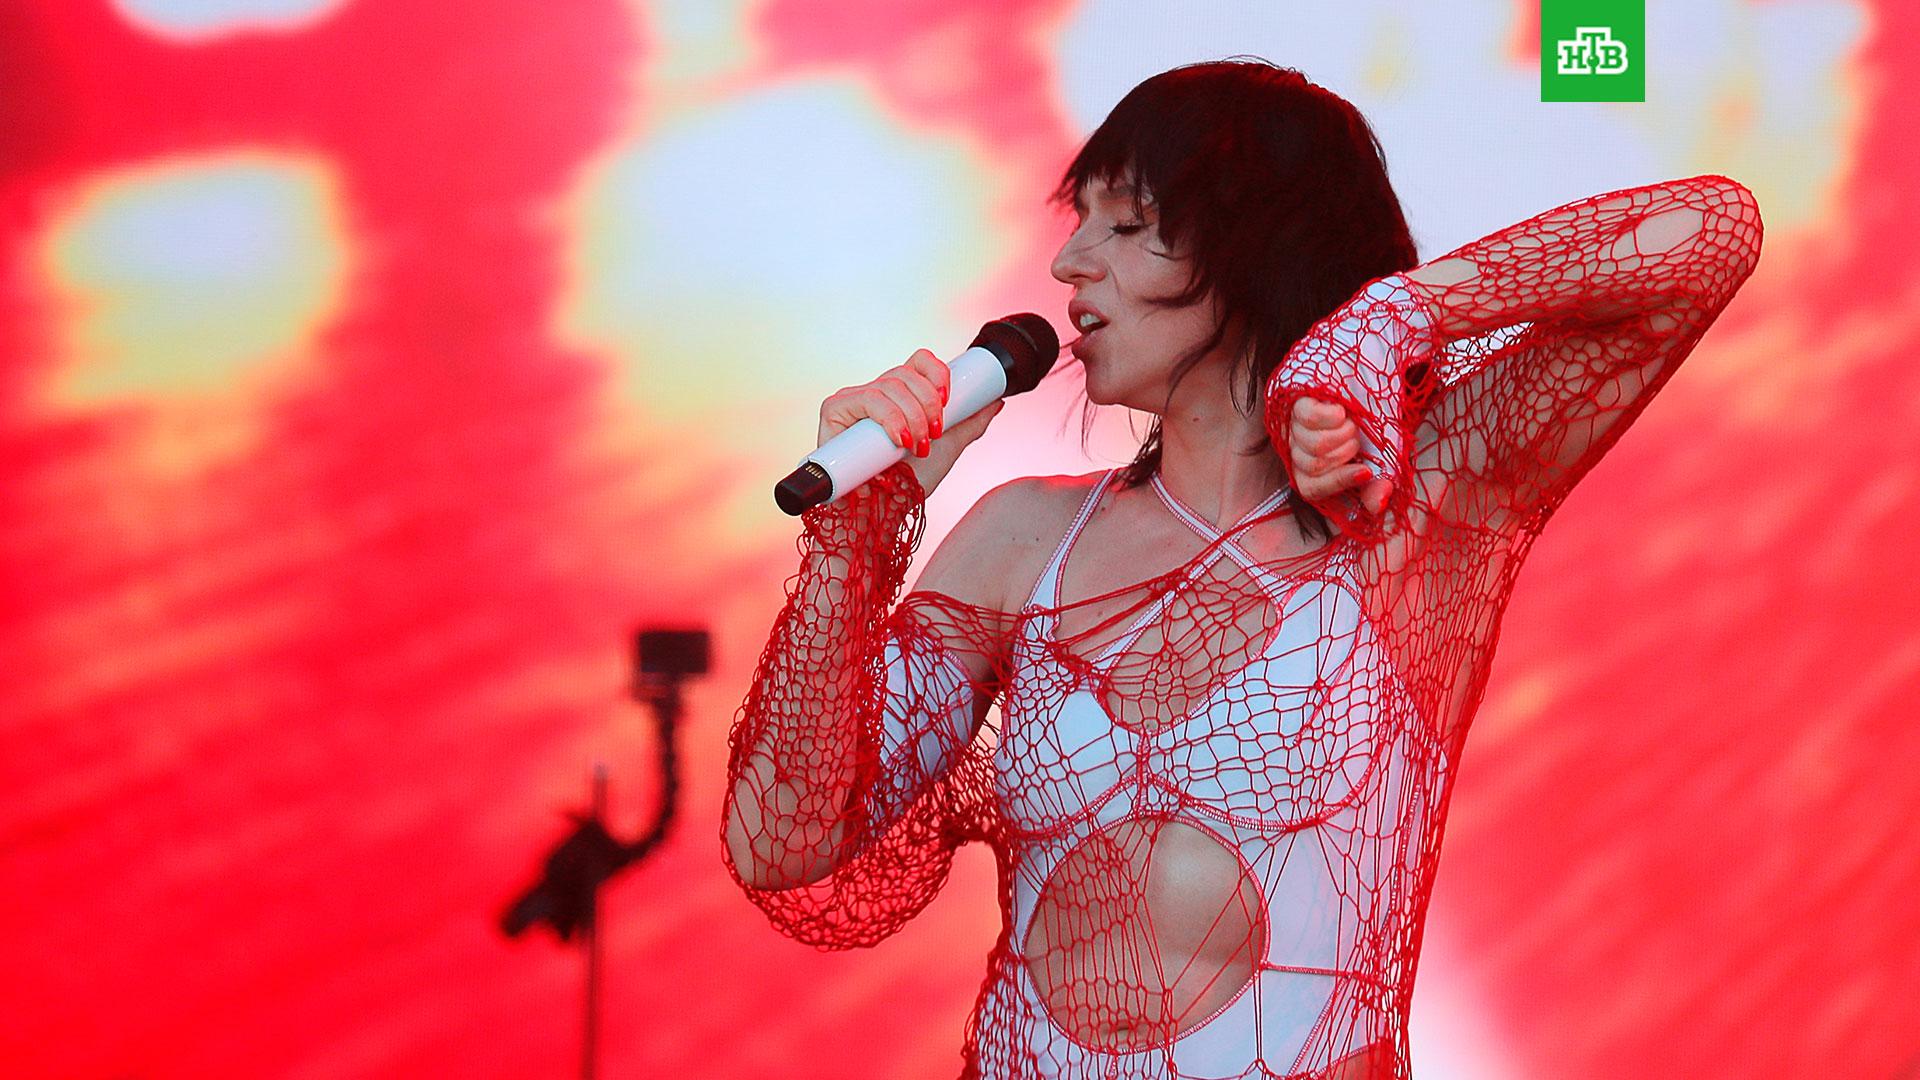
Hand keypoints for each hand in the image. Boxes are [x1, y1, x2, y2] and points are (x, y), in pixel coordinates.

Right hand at [817, 349, 1005, 498]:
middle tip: (934, 436)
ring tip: (917, 447)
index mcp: (901, 396)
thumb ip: (968, 425)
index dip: (937, 373)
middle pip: (906, 373)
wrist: (879, 516)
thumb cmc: (907, 485)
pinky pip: (865, 399)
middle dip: (928, 404)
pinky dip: (888, 418)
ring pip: (889, 385)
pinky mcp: (834, 411)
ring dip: (912, 416)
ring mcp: (854, 400)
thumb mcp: (946, 450)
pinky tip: (898, 439)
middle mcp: (877, 393)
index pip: (919, 363)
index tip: (949, 400)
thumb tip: (995, 402)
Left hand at [1287, 395, 1391, 531]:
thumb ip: (1378, 479)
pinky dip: (1332, 416)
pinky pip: (1309, 419)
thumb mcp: (1382, 448)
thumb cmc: (1375, 407)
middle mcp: (1298, 444)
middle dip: (1345, 453)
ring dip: (1342, 433)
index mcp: (1314, 461)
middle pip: (1313, 467)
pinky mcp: (1294, 398)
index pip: (1310, 488)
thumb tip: (1377, 507)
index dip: (1336, 484)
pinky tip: (1341, 409)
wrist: (1375, 361)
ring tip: (1351, 419)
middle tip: (1358, 435)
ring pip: (1312, 446)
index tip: (1365, 472)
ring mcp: (1293, 421)